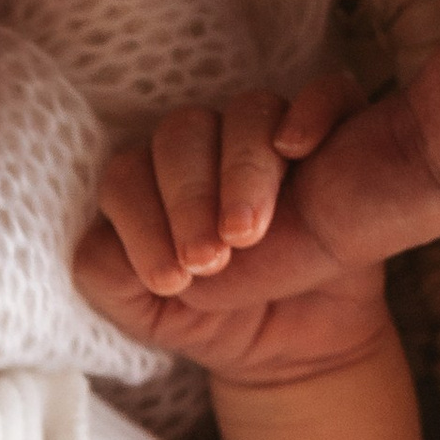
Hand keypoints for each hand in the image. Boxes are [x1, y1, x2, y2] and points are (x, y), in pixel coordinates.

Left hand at [75, 78, 394, 383]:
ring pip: (248, 112)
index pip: (129, 174)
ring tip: (246, 233)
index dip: (142, 222)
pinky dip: (314, 108)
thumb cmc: (215, 318)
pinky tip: (298, 148)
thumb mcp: (148, 313)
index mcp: (153, 182)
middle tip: (208, 259)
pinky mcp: (333, 136)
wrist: (297, 346)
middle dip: (188, 197)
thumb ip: (109, 274)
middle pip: (181, 133)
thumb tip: (105, 238)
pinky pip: (330, 93)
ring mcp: (270, 136)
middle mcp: (207, 149)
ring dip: (242, 169)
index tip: (171, 279)